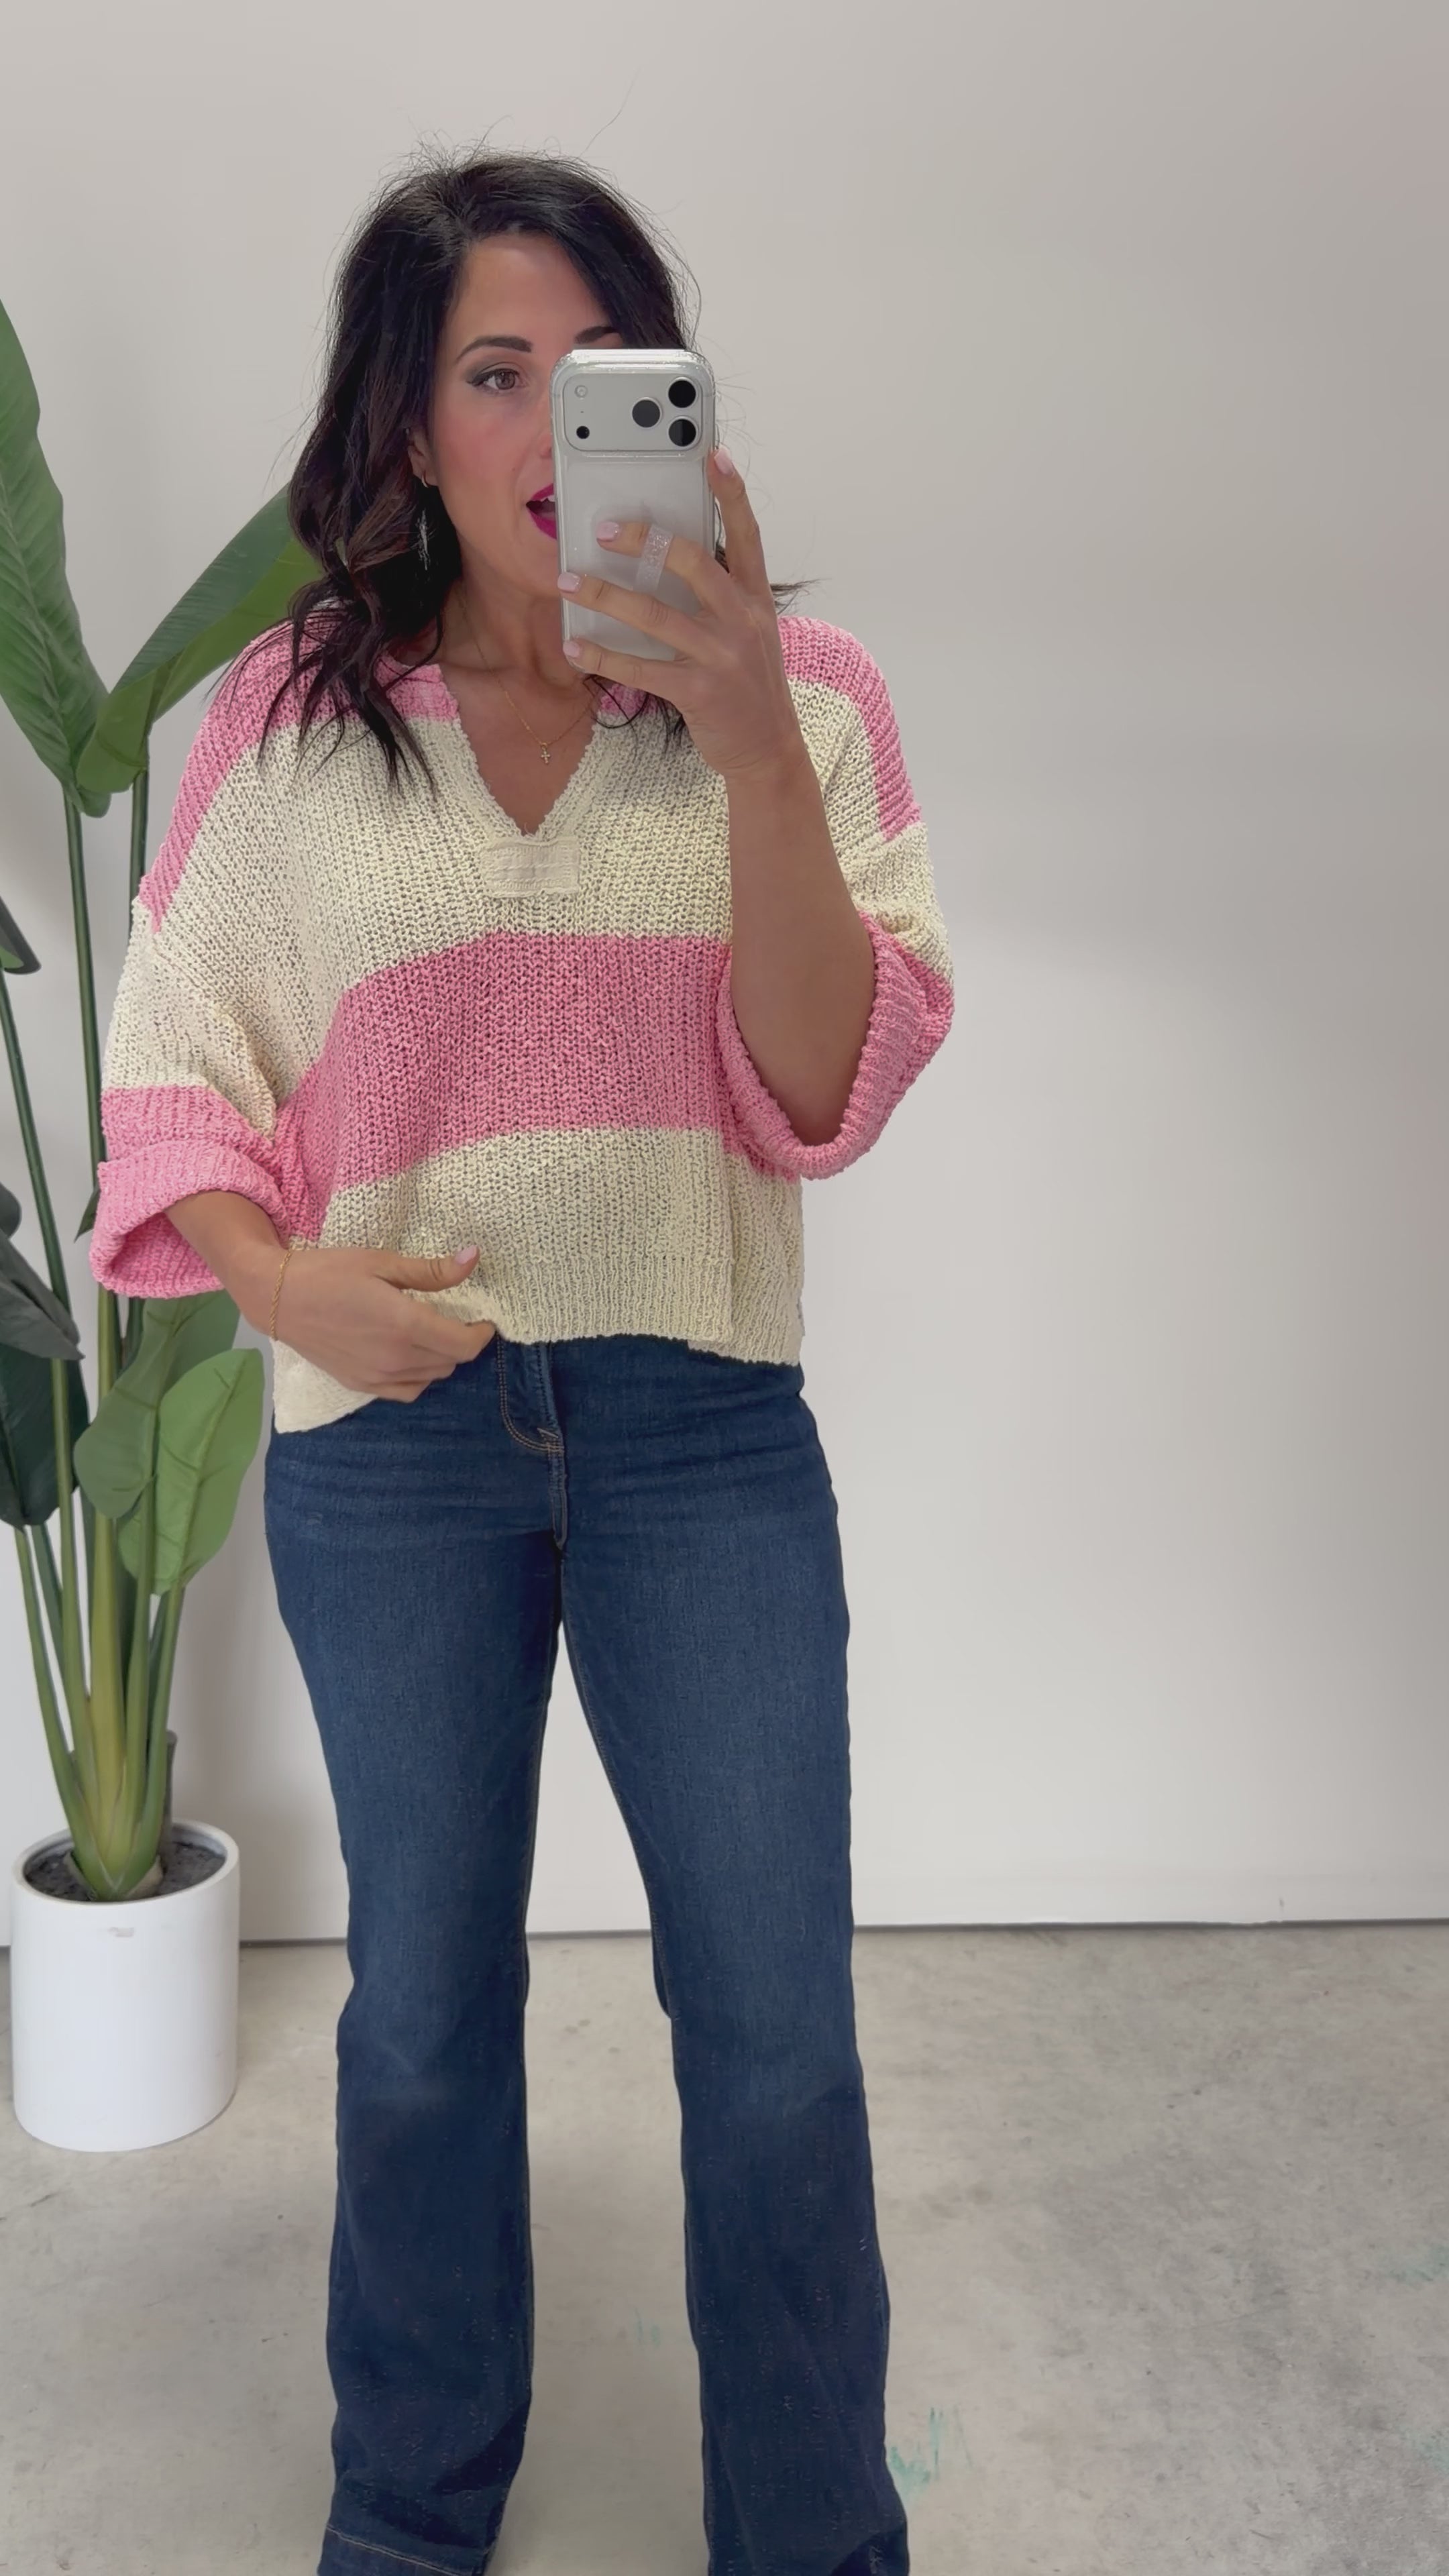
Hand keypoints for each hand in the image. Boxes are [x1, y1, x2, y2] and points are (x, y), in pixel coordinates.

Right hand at [268, 1243, 495, 1402]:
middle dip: (461, 1342)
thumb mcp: (382, 1263)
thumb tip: (473, 1259)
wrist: (278, 1298)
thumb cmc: (330, 1272)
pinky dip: (418, 1377)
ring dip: (441, 1359)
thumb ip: (431, 1271)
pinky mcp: (360, 1385)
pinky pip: (406, 1390)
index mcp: (405, 1326)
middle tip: (455, 1319)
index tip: (483, 1319)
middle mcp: (395, 1359)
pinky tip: (409, 1355)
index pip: (464, 1345)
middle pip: (451, 1362)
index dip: (482, 1334)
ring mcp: (377, 1377)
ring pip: (432, 1378)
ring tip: (431, 1334)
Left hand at [557, 447, 803, 781]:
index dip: (731, 493)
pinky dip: (602, 656)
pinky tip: (574, 646)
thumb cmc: (747, 683)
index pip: (746, 534)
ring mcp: (721, 656)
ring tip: (567, 581)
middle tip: (603, 528)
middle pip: (691, 563)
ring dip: (604, 595)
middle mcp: (742, 620)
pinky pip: (641, 668)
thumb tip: (661, 561)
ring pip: (655, 614)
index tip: (713, 453)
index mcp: (755, 597)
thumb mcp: (748, 631)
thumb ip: (718, 596)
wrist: (768, 748)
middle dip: (643, 540)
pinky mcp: (699, 692)